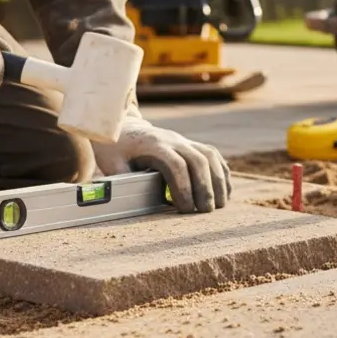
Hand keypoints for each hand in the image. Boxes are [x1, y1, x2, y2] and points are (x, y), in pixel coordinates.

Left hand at [91, 117, 230, 212]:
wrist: (122, 126)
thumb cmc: (115, 148)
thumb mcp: (111, 163)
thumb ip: (122, 181)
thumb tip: (128, 202)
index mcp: (153, 145)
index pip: (176, 165)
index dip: (184, 187)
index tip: (186, 209)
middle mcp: (173, 139)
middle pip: (199, 160)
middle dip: (206, 187)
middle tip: (205, 211)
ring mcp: (183, 140)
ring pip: (210, 156)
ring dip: (218, 180)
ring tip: (219, 205)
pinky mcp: (190, 143)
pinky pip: (212, 154)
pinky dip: (221, 172)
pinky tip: (224, 191)